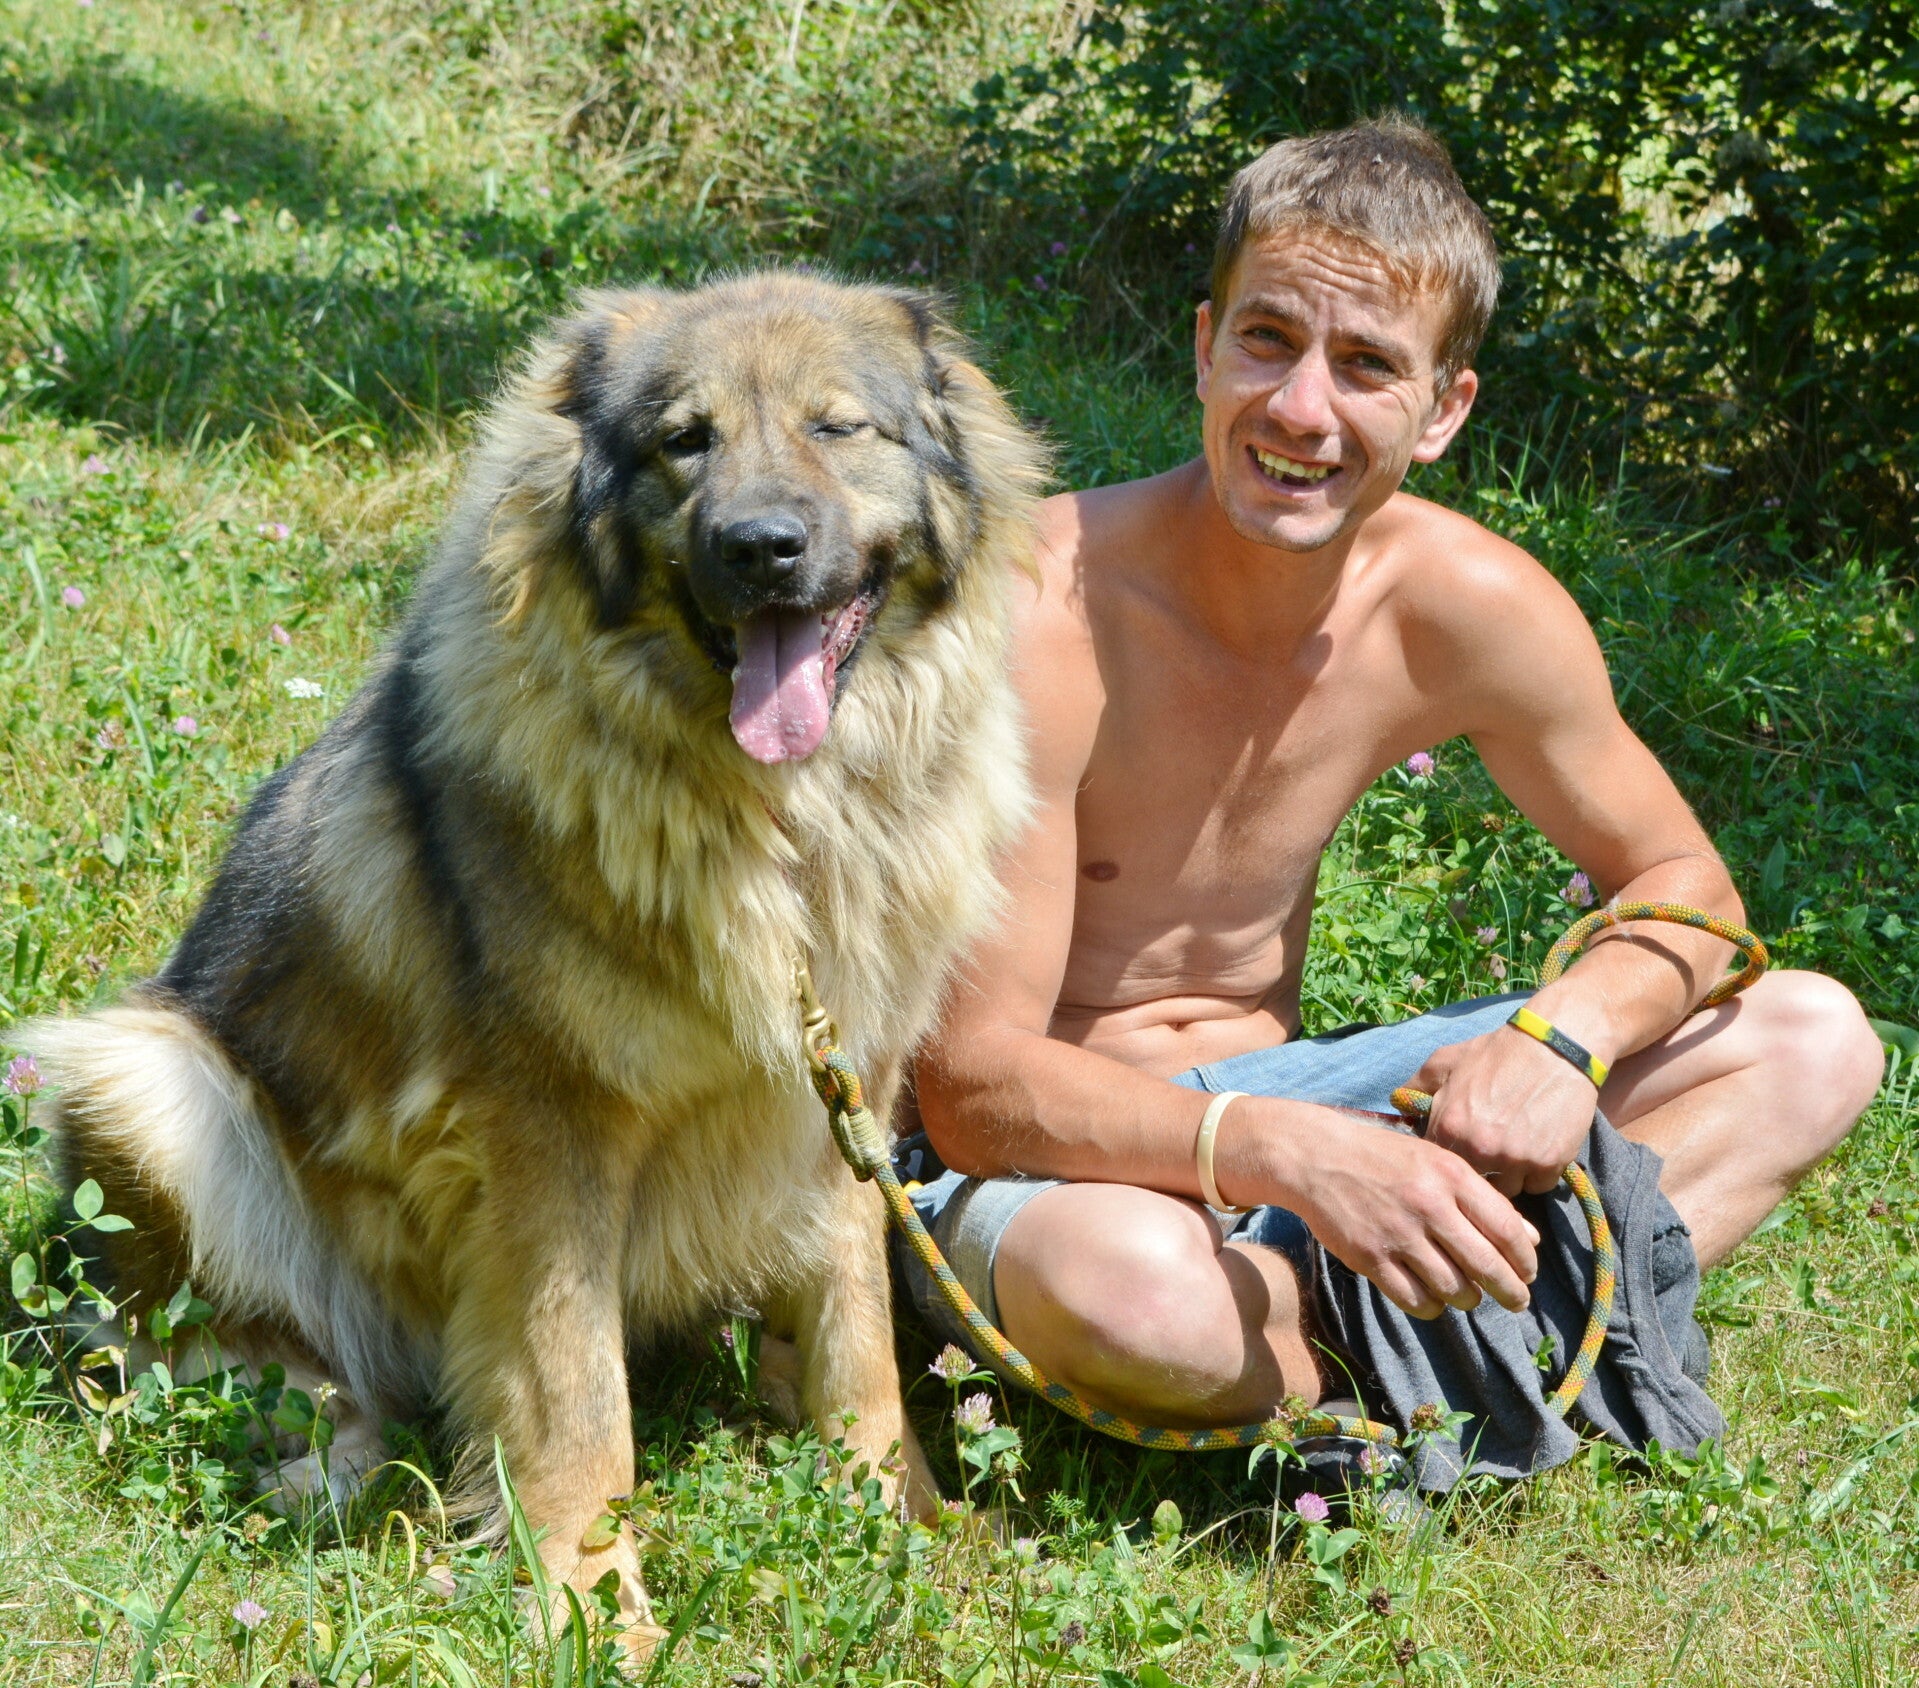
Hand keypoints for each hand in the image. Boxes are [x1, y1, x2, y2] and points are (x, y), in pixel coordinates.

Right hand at [1276, 1107, 1539, 1320]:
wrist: (1317, 1157)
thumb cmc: (1384, 1158)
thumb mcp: (1437, 1162)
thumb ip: (1482, 1199)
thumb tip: (1530, 1240)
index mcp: (1451, 1175)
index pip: (1507, 1230)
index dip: (1525, 1260)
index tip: (1528, 1273)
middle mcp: (1428, 1205)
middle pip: (1486, 1267)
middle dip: (1510, 1292)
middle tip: (1516, 1301)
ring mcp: (1397, 1234)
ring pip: (1453, 1289)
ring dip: (1468, 1299)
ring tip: (1468, 1294)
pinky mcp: (1369, 1257)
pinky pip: (1416, 1300)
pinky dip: (1432, 1306)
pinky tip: (1432, 1296)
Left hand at [1411, 1025, 1598, 1197]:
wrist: (1554, 1046)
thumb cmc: (1497, 1052)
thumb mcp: (1446, 1060)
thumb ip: (1417, 1085)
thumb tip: (1396, 1103)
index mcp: (1450, 1127)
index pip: (1441, 1165)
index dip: (1452, 1158)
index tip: (1463, 1147)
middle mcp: (1480, 1149)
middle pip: (1473, 1182)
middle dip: (1480, 1169)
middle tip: (1492, 1148)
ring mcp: (1515, 1159)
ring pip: (1507, 1189)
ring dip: (1510, 1174)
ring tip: (1516, 1147)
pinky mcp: (1549, 1163)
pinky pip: (1539, 1185)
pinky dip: (1539, 1172)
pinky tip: (1539, 1148)